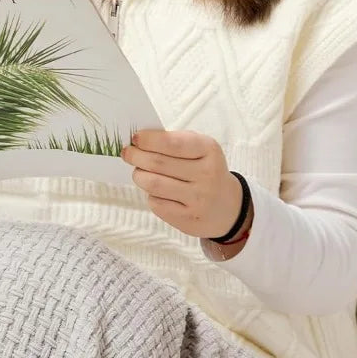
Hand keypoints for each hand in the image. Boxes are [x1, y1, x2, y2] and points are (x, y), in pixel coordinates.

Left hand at [121, 130, 242, 239]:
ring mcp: (197, 199)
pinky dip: (150, 195)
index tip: (135, 138)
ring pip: (154, 185)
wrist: (228, 207)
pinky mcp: (188, 218)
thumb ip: (176, 143)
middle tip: (128, 153)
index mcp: (209, 150)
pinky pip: (157, 204)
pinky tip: (154, 191)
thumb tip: (141, 141)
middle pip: (158, 164)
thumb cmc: (207, 172)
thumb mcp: (202, 151)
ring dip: (140, 176)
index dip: (149, 140)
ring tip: (139, 172)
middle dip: (137, 157)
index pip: (172, 143)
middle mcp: (206, 174)